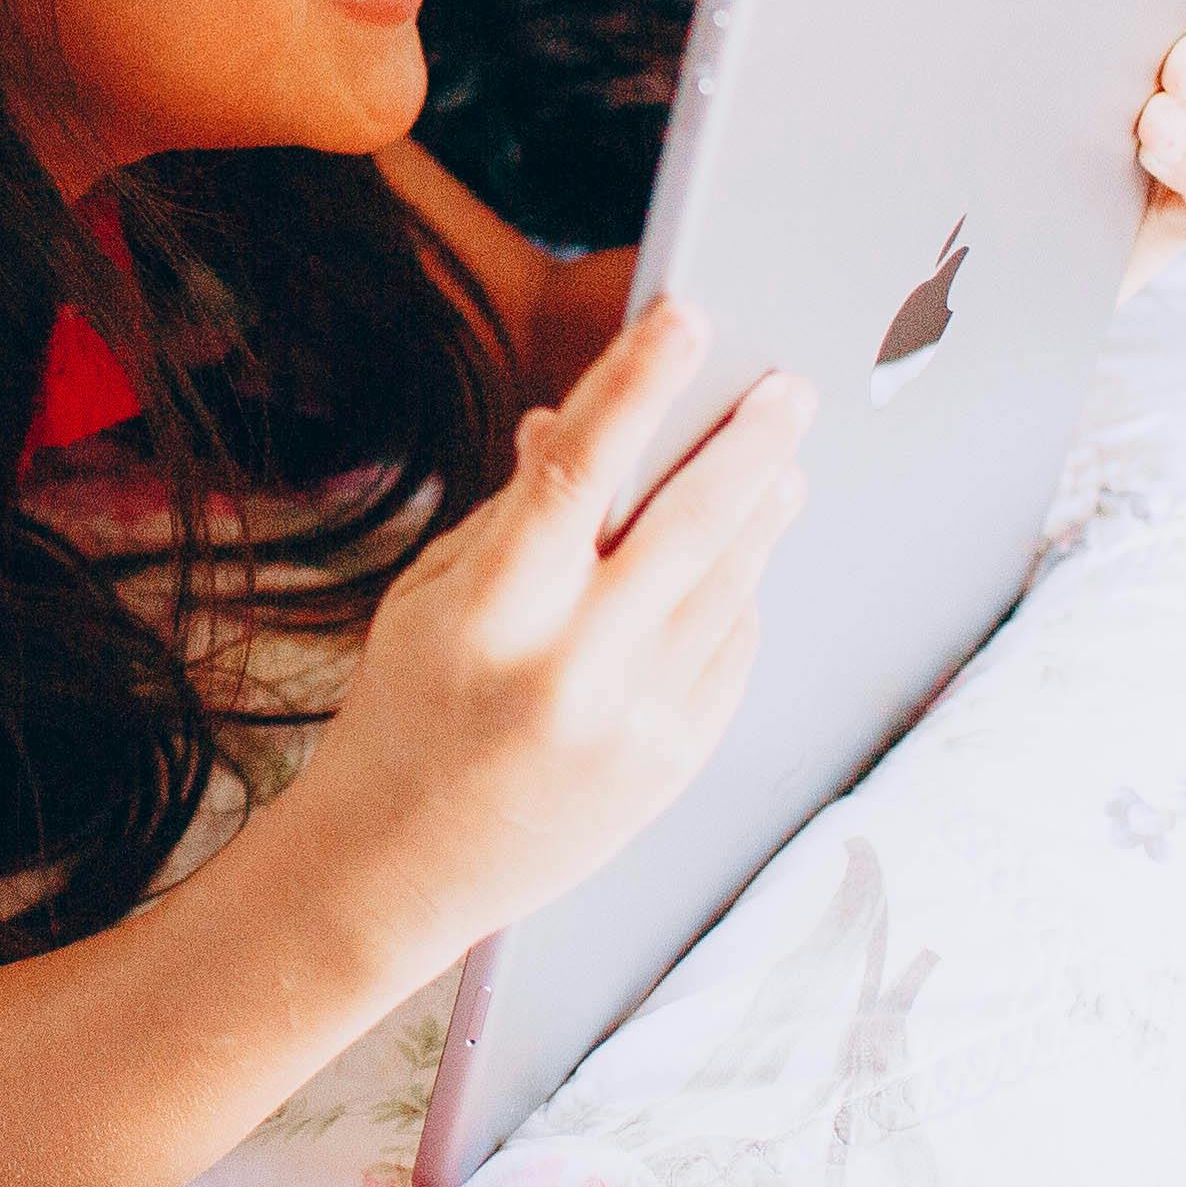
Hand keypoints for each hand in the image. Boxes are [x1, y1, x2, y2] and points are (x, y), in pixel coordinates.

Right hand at [279, 299, 814, 980]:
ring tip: (783, 463)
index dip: (636, 383)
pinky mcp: (673, 763)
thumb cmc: (404, 716)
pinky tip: (742, 563)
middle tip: (788, 386)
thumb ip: (512, 513)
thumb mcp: (429, 597)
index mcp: (490, 614)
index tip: (688, 315)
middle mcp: (569, 669)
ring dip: (762, 514)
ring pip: (727, 586)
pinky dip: (739, 597)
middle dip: (747, 444)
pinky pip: (730, 652)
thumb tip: (568, 420)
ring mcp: (632, 723)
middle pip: (687, 526)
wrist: (397, 871)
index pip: (576, 471)